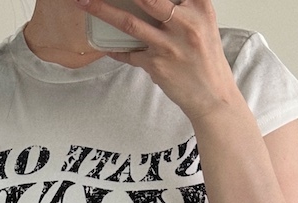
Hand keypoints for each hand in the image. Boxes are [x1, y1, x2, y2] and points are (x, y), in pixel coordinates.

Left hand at [73, 0, 240, 121]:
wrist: (213, 97)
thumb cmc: (206, 60)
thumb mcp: (203, 23)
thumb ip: (183, 6)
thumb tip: (147, 2)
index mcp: (199, 7)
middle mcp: (184, 23)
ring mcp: (168, 45)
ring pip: (129, 22)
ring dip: (103, 10)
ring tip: (84, 2)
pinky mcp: (156, 65)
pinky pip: (128, 52)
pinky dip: (115, 47)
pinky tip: (103, 43)